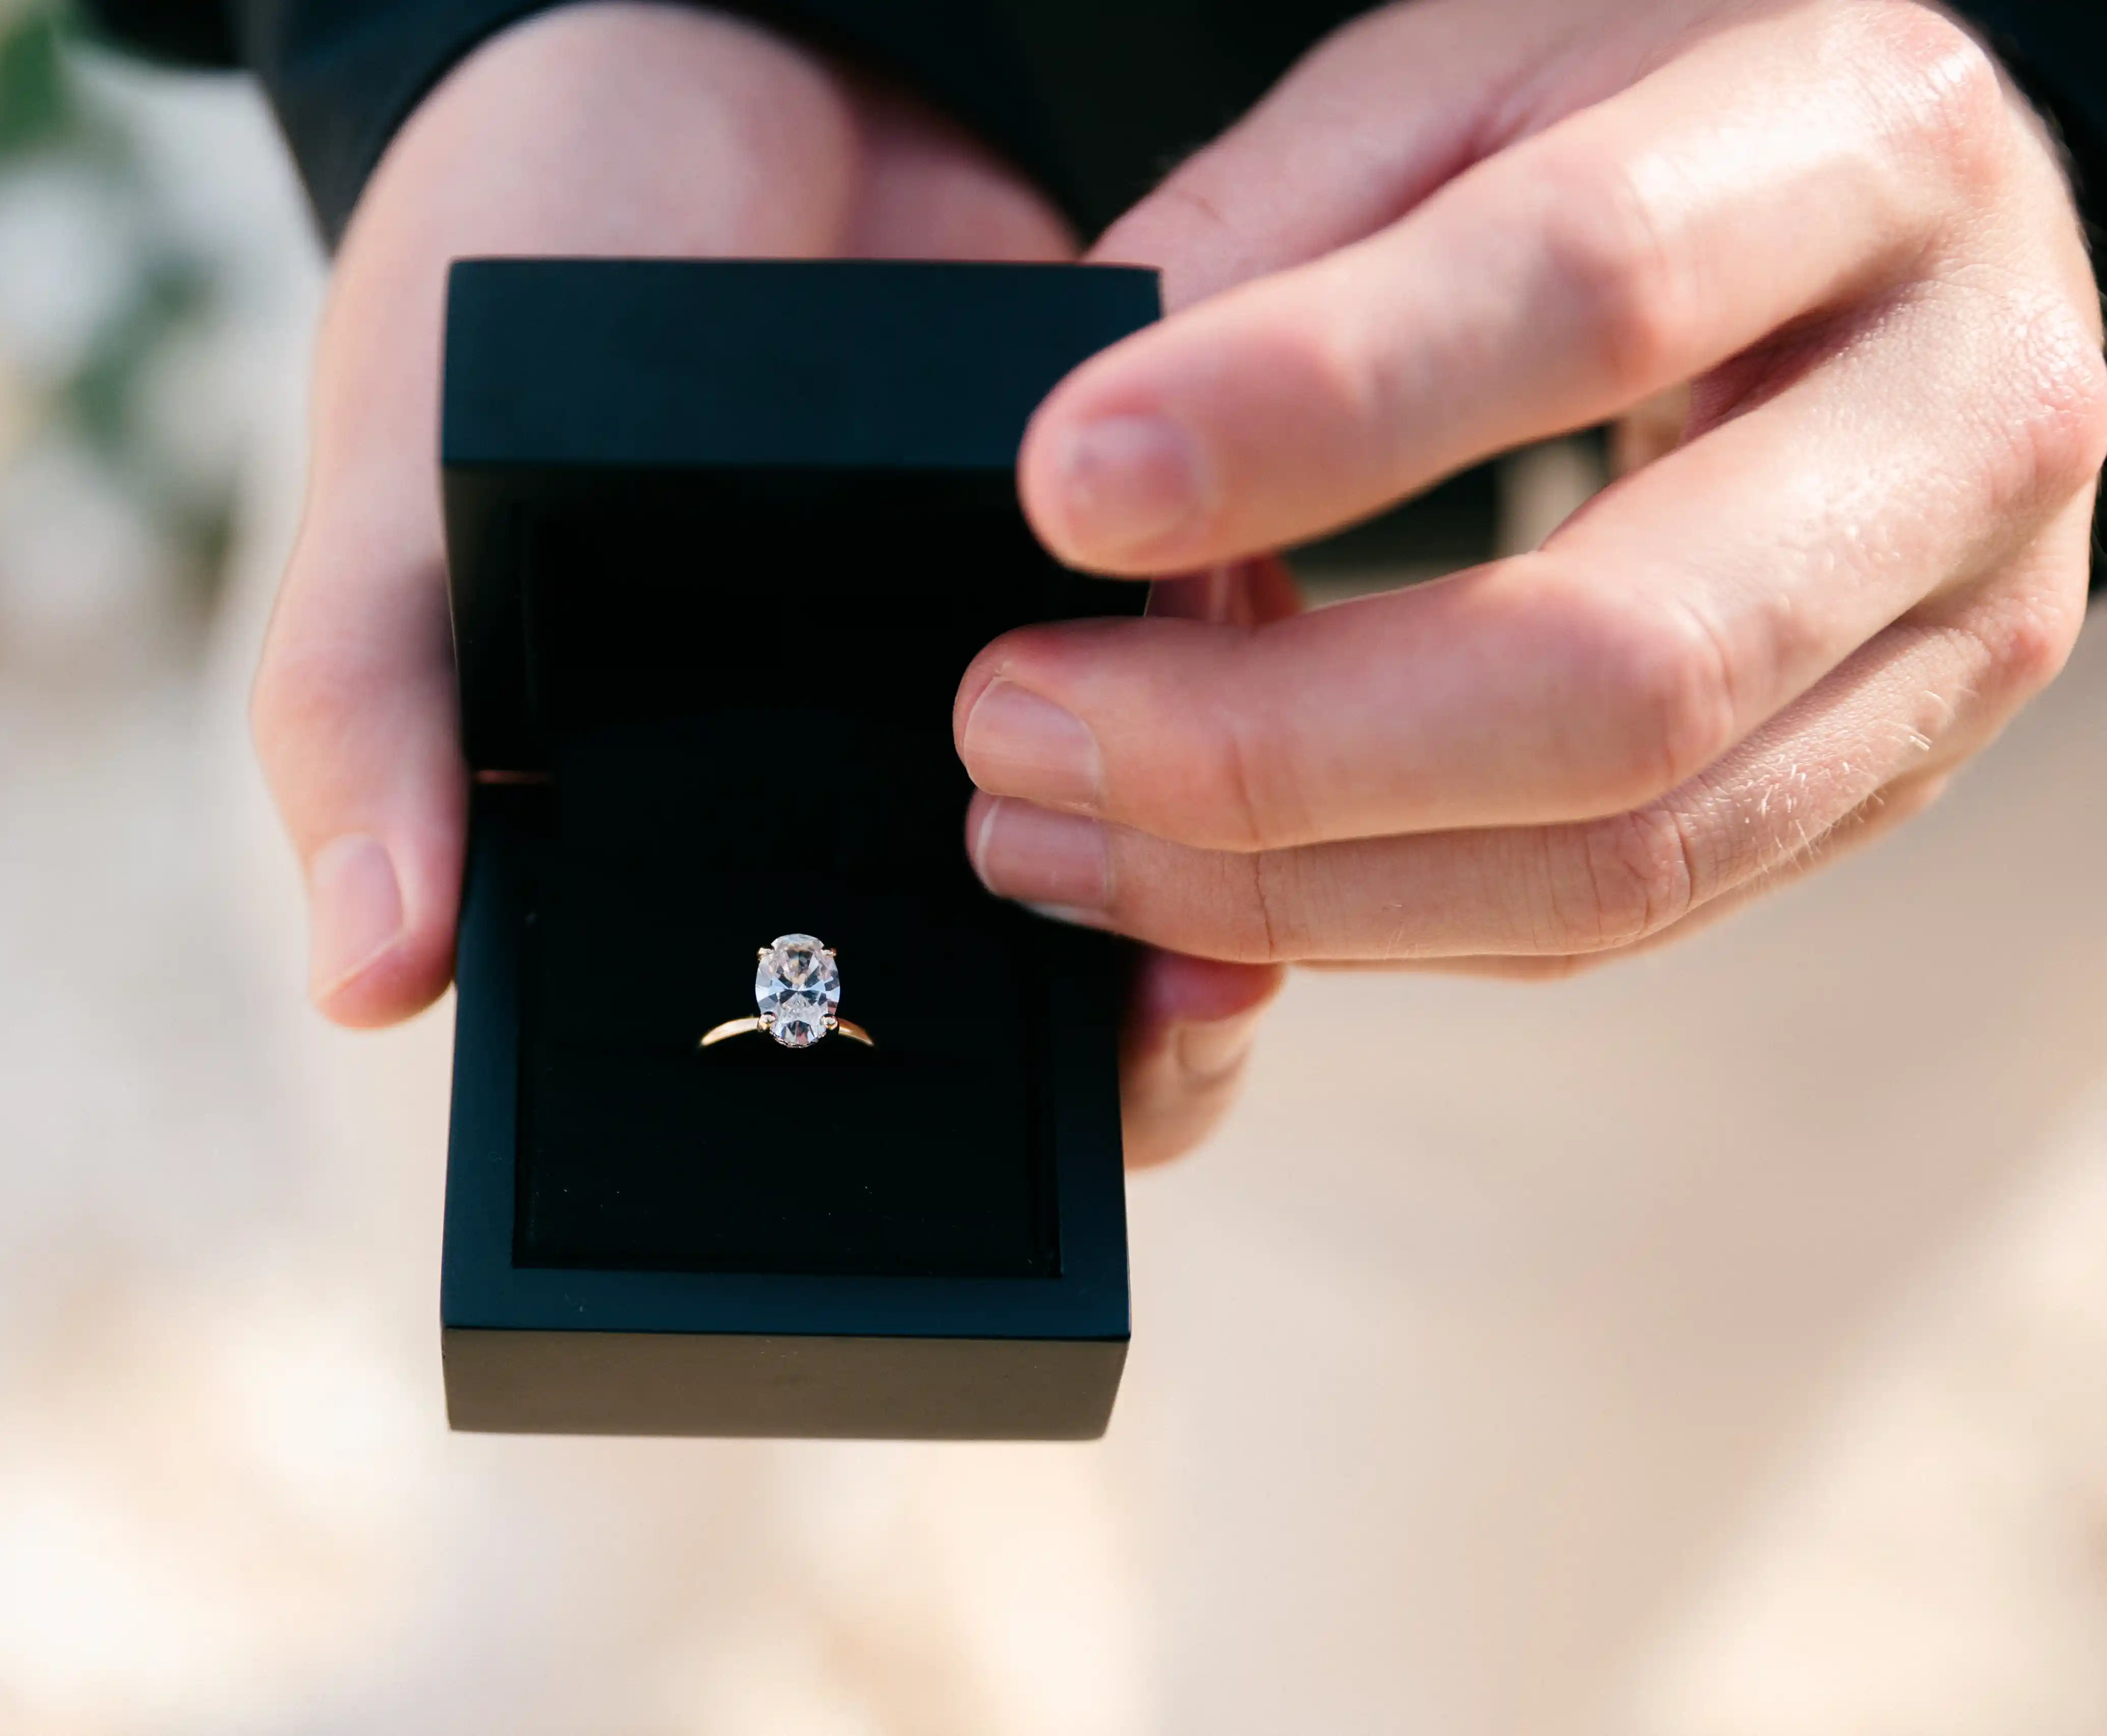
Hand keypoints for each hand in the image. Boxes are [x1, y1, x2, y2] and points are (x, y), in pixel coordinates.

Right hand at [248, 3, 1276, 1164]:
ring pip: (1149, 857)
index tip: (1019, 1099)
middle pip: (1010, 996)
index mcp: (674, 829)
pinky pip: (1224, 662)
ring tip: (1248, 859)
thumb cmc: (510, 282)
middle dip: (1113, 1025)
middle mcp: (848, 785)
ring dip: (1223, 871)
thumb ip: (364, 719)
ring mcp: (990, 673)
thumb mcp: (402, 498)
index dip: (908, 1129)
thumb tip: (362, 974)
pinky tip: (1254, 639)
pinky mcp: (1110, 553)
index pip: (795, 1049)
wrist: (710, 60)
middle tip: (1189, 995)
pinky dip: (1260, 671)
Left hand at [960, 0, 2104, 980]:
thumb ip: (1265, 245)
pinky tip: (1200, 879)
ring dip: (1288, 885)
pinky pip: (1619, 912)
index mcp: (1863, 145)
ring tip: (1051, 835)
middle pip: (1618, 667)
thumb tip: (1077, 475)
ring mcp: (1955, 625)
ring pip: (1619, 851)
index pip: (1587, 292)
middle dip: (1265, 742)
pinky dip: (1379, 922)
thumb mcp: (1452, 76)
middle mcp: (1962, 409)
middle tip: (1014, 724)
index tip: (1065, 493)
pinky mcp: (1890, 772)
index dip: (1310, 411)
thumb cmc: (1641, 108)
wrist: (1875, 211)